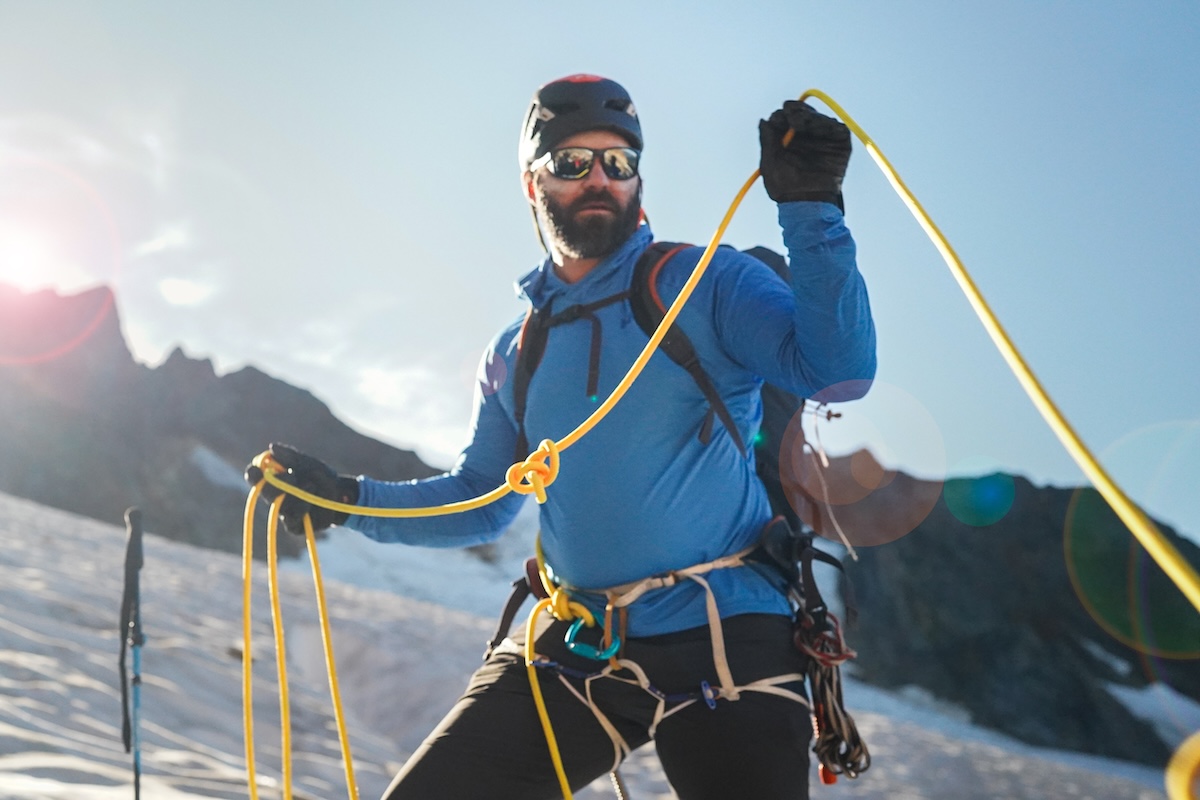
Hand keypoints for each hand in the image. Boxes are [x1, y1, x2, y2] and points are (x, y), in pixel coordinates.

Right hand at [244, 443, 358, 534]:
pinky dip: (305, 506)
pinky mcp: (295, 527)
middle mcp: (276, 497)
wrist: (342, 494)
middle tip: (291, 476)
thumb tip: (272, 448)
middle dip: (276, 484)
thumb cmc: (322, 477)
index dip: (253, 474)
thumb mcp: (309, 464)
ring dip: (297, 493)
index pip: (255, 477)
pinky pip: (293, 519)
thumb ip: (291, 457)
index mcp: (275, 480)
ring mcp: (285, 513)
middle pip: (265, 493)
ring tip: (311, 484)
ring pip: (281, 506)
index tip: (257, 468)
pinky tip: (314, 499)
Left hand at [759, 100, 850, 208]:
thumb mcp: (769, 161)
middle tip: (790, 115)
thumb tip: (764, 119)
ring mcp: (824, 139)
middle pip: (803, 112)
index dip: (782, 115)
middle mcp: (807, 136)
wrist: (804, 203)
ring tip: (799, 124)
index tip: (777, 120)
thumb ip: (767, 139)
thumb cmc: (784, 188)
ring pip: (819, 117)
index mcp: (788, 139)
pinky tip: (816, 128)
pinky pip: (836, 127)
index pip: (786, 117)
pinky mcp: (840, 144)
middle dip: (796, 111)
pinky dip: (826, 124)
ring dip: (809, 116)